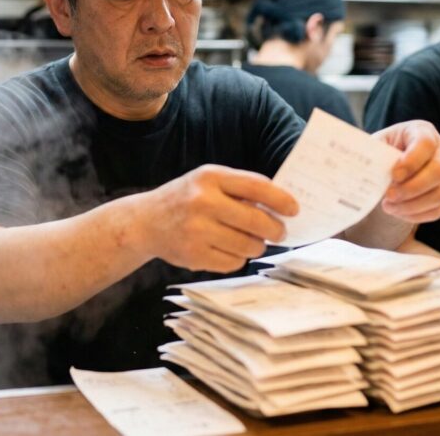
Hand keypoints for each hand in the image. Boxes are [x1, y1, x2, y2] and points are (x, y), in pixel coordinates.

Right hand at [135, 164, 297, 272]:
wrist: (145, 222)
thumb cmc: (185, 198)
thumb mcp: (207, 181)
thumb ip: (239, 188)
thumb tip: (281, 205)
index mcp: (210, 177)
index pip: (257, 187)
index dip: (281, 200)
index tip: (294, 210)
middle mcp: (203, 202)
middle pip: (257, 221)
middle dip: (275, 230)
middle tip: (279, 233)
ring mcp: (197, 231)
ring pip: (248, 246)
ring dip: (256, 246)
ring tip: (250, 241)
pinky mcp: (194, 255)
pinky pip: (234, 262)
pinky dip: (237, 258)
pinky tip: (227, 249)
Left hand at [373, 120, 439, 223]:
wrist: (389, 167)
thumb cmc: (381, 152)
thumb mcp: (375, 146)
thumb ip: (373, 154)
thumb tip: (367, 170)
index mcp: (423, 131)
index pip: (426, 144)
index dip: (412, 161)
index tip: (393, 175)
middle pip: (438, 170)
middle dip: (412, 187)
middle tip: (388, 196)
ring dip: (412, 204)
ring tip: (388, 206)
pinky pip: (437, 210)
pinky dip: (415, 214)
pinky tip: (397, 211)